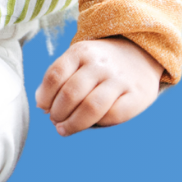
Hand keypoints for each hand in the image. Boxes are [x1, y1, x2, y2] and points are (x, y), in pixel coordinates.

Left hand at [36, 37, 158, 134]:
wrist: (140, 55)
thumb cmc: (98, 65)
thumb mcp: (76, 60)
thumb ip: (58, 79)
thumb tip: (41, 106)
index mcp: (80, 52)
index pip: (55, 75)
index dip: (45, 96)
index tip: (43, 108)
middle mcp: (100, 64)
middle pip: (71, 93)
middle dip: (58, 112)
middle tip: (55, 120)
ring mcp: (120, 79)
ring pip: (91, 106)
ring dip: (73, 123)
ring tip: (64, 128)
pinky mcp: (138, 95)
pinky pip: (114, 114)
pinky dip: (98, 123)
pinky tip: (91, 123)